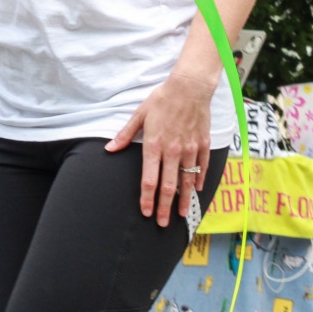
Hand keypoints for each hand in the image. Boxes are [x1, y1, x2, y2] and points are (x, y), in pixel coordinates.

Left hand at [105, 72, 213, 227]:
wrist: (189, 87)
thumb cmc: (162, 99)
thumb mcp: (139, 115)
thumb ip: (125, 135)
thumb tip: (109, 149)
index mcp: (155, 145)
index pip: (149, 179)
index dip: (147, 198)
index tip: (145, 212)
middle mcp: (173, 152)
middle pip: (168, 186)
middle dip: (163, 208)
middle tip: (161, 224)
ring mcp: (190, 150)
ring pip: (187, 182)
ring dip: (182, 200)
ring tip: (179, 215)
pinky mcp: (203, 145)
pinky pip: (202, 168)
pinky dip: (198, 181)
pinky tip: (195, 191)